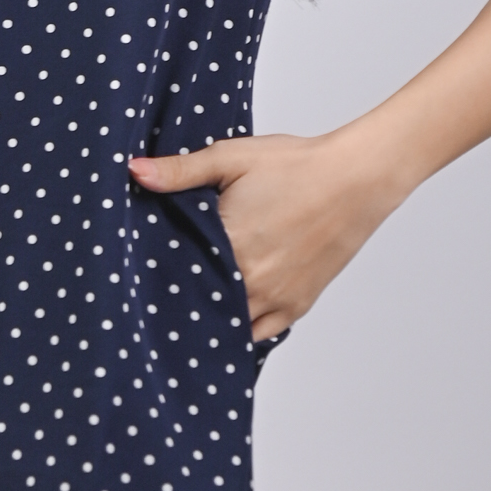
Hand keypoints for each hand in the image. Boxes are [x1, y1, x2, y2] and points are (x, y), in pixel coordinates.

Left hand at [129, 128, 410, 339]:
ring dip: (207, 317)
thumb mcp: (232, 157)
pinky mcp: (296, 306)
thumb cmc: (297, 165)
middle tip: (154, 296)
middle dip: (177, 299)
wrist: (357, 178)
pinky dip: (239, 329)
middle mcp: (250, 280)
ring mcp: (275, 298)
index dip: (154, 273)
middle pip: (197, 303)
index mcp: (228, 244)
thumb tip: (133, 171)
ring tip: (185, 312)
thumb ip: (180, 170)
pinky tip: (222, 321)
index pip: (173, 273)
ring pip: (225, 324)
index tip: (137, 272)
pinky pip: (257, 333)